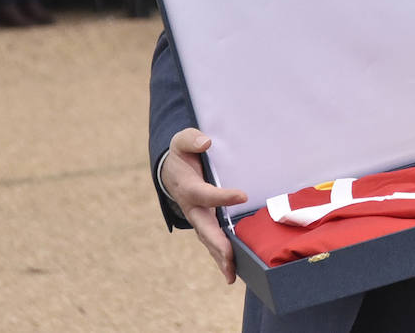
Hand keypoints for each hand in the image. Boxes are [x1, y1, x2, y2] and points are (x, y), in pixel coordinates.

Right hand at [161, 128, 248, 283]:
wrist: (172, 168)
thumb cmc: (182, 153)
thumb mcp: (183, 141)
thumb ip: (191, 140)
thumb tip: (205, 142)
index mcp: (188, 187)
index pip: (206, 194)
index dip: (222, 196)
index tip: (242, 195)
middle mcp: (193, 207)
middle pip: (205, 229)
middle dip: (217, 244)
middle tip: (230, 258)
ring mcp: (199, 216)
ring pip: (209, 240)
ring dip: (220, 257)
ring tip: (231, 275)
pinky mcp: (206, 220)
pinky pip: (214, 240)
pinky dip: (222, 255)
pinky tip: (233, 269)